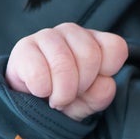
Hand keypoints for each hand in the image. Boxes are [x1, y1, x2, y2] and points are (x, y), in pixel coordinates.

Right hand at [4, 23, 129, 119]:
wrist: (29, 106)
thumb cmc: (64, 98)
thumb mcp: (88, 102)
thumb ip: (101, 95)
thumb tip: (105, 83)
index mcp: (94, 42)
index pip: (116, 47)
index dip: (108, 71)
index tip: (93, 85)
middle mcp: (72, 33)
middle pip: (90, 56)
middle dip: (82, 86)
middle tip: (71, 95)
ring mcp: (47, 36)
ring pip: (64, 62)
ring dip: (62, 92)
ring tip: (55, 98)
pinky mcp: (24, 47)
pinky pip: (39, 72)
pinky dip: (42, 90)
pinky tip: (39, 91)